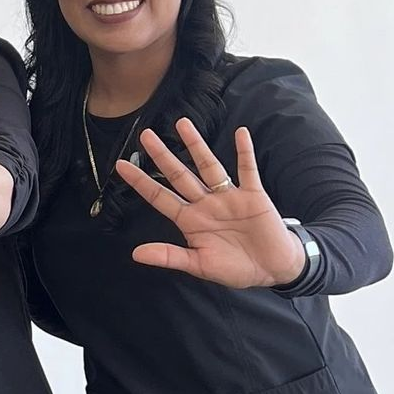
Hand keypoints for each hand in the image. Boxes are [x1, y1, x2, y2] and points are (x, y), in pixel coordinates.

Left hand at [116, 119, 306, 288]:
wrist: (273, 270)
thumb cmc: (235, 268)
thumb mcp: (199, 265)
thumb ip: (170, 256)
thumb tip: (136, 254)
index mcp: (190, 220)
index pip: (160, 196)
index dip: (141, 181)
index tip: (120, 165)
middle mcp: (205, 203)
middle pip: (179, 175)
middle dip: (162, 156)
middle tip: (145, 135)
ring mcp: (228, 197)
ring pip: (208, 166)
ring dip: (196, 146)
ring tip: (182, 124)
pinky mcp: (253, 195)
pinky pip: (248, 169)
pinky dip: (245, 152)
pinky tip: (241, 133)